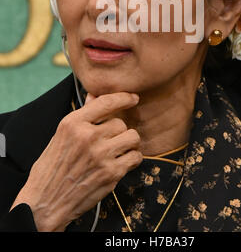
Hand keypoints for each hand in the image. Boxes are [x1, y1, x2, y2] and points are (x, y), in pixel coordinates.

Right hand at [10, 92, 141, 230]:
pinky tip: (123, 162)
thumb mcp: (61, 135)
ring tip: (119, 149)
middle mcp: (87, 136)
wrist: (46, 202)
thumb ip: (81, 116)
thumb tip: (94, 96)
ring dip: (128, 143)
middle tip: (110, 140)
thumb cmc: (52, 167)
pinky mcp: (111, 173)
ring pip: (132, 137)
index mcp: (72, 123)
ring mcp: (101, 155)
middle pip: (120, 123)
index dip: (123, 97)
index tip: (133, 97)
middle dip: (118, 131)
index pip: (105, 102)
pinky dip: (132, 159)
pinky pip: (135, 157)